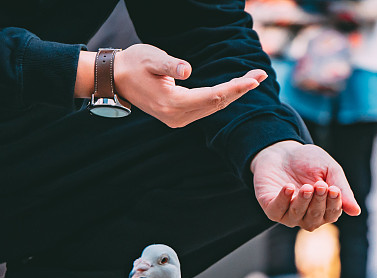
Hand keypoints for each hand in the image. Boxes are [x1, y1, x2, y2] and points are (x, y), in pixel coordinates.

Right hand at [76, 44, 266, 127]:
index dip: (235, 87)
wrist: (115, 79)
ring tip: (253, 79)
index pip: (213, 96)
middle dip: (240, 89)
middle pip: (218, 104)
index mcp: (173, 103)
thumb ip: (170, 65)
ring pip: (214, 107)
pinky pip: (207, 108)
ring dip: (234, 94)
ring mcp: (179, 120)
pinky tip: (235, 89)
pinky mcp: (179, 117)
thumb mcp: (150, 58)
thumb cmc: (133, 64)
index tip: (254, 79)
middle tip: (261, 75)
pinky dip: (223, 98)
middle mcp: (178, 117)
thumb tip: (187, 70)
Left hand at [251, 140, 359, 230]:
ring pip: (297, 217)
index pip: (331, 214)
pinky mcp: (271, 208)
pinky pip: (277, 211)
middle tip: (321, 185)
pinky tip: (289, 188)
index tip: (334, 189)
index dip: (334, 204)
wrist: (282, 151)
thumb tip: (356, 211)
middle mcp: (306, 215)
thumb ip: (342, 189)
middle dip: (319, 202)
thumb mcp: (330, 170)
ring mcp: (288, 214)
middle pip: (315, 218)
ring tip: (307, 186)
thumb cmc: (309, 162)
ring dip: (303, 202)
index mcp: (323, 208)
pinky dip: (283, 201)